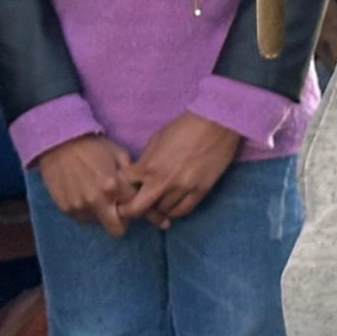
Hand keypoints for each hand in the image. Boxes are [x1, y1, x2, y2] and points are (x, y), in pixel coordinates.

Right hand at [36, 134, 137, 237]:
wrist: (59, 143)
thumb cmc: (93, 146)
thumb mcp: (119, 155)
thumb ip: (132, 176)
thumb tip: (143, 191)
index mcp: (113, 186)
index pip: (135, 209)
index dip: (137, 205)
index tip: (136, 201)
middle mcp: (96, 200)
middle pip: (117, 229)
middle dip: (122, 221)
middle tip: (120, 209)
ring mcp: (78, 206)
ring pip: (98, 223)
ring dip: (102, 214)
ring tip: (99, 196)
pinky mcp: (65, 208)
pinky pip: (82, 218)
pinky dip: (87, 211)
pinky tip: (85, 195)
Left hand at [118, 112, 240, 228]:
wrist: (216, 123)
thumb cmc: (184, 126)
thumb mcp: (156, 140)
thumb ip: (145, 161)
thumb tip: (140, 176)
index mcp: (147, 166)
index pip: (123, 188)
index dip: (120, 191)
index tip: (122, 193)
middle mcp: (162, 181)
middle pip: (137, 209)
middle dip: (131, 211)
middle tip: (133, 209)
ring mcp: (183, 188)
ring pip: (162, 212)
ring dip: (157, 208)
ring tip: (158, 201)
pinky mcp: (200, 191)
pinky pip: (183, 211)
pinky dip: (175, 210)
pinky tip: (174, 203)